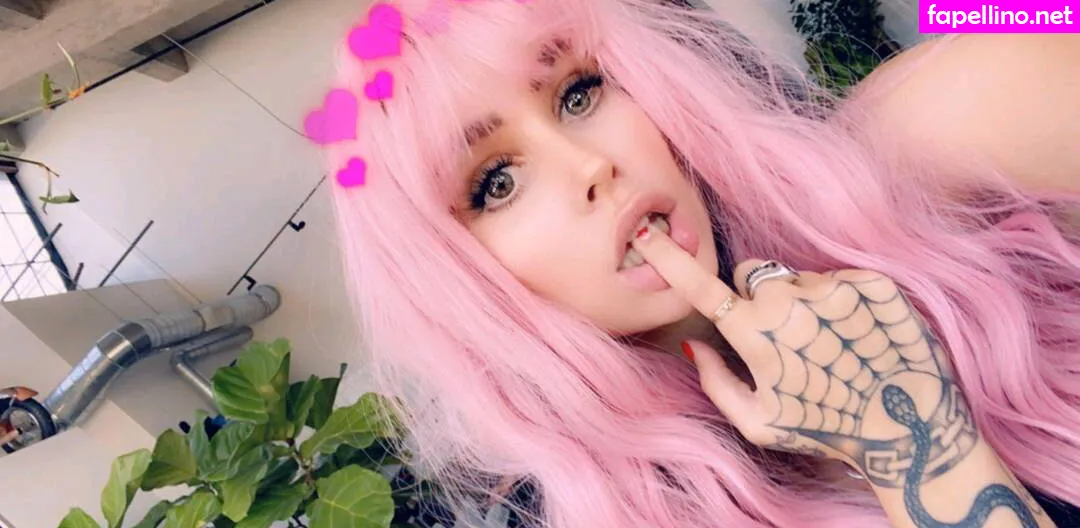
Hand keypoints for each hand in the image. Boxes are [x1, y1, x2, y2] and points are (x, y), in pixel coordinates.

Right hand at [632, 229, 979, 488]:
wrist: (910, 427)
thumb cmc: (826, 430)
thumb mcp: (759, 423)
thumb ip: (717, 382)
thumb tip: (696, 346)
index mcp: (755, 332)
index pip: (699, 287)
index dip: (668, 258)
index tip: (644, 233)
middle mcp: (790, 299)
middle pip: (753, 276)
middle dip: (756, 298)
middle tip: (783, 339)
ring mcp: (833, 287)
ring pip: (797, 277)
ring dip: (802, 301)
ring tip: (829, 344)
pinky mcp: (872, 281)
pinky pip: (837, 279)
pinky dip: (838, 302)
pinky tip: (855, 336)